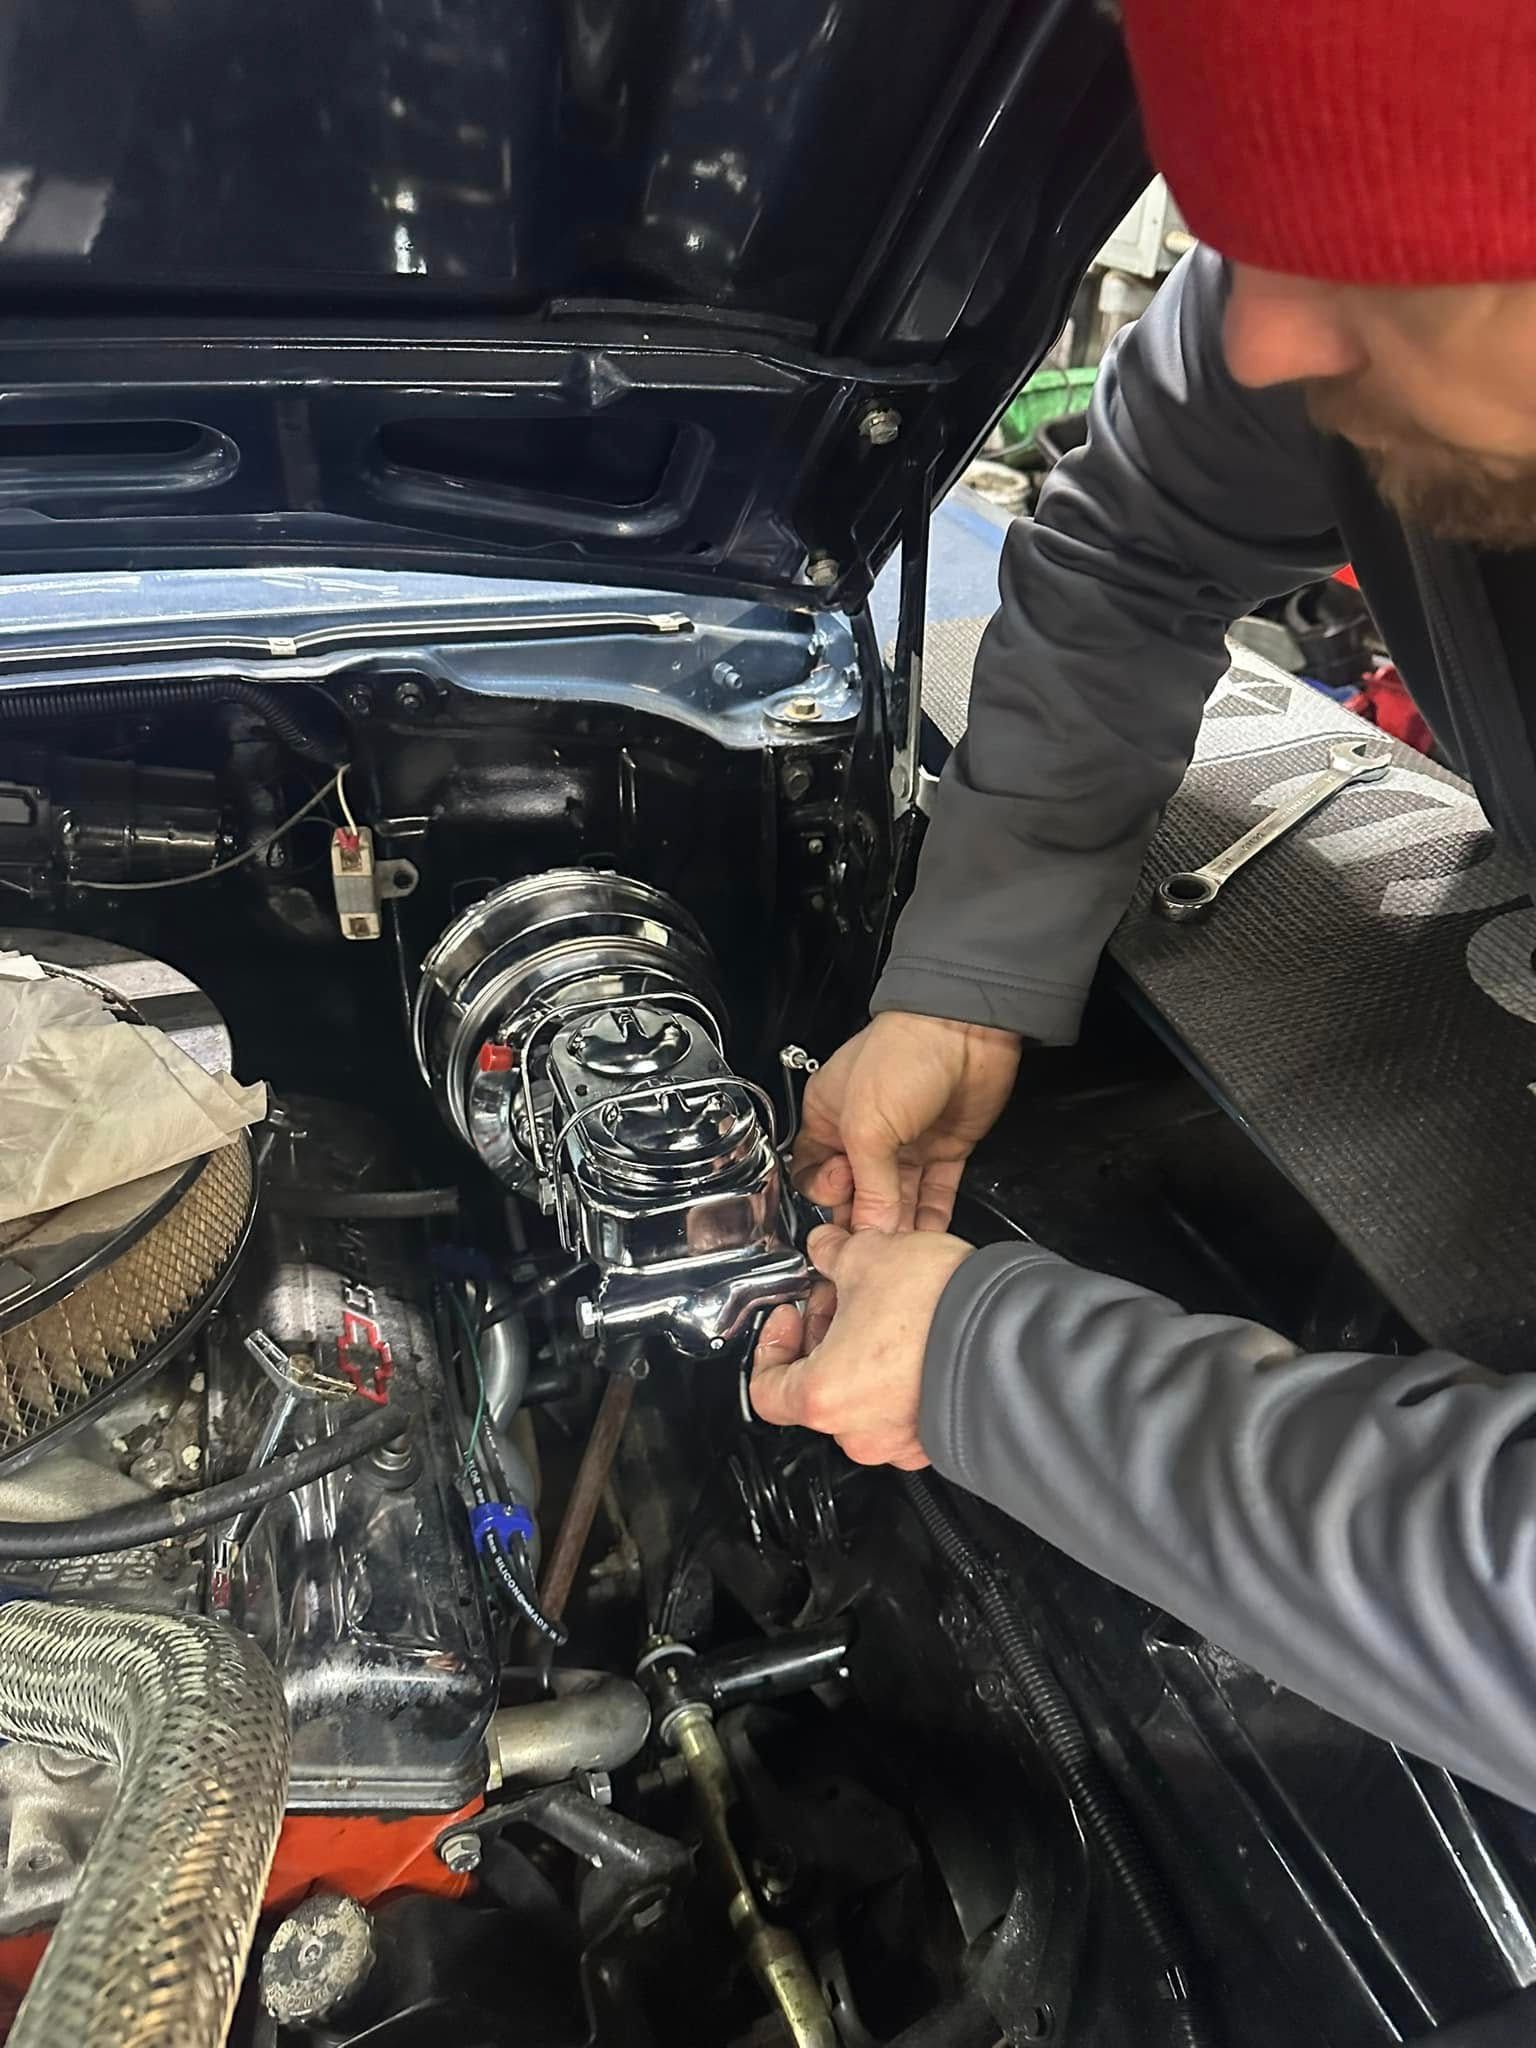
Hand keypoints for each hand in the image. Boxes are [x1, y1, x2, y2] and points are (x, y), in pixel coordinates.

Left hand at [751, 1224, 972, 1467]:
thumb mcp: (870, 1256)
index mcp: (822, 1395)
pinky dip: (905, 1379)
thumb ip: (835, 1253)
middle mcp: (859, 1432)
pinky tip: (922, 1337)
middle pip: (819, 1389)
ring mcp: (902, 1442)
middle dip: (828, 1338)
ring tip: (890, 1311)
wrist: (1016, 1337)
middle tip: (846, 1297)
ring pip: (866, 1400)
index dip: (773, 1346)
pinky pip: (908, 1410)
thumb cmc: (937, 1310)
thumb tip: (827, 1248)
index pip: (766, 1390)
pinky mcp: (940, 1439)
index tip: (793, 1315)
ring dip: (867, 1358)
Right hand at [794, 1011, 1021, 1232]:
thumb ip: (869, 1185)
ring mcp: (906, 1142)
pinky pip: (934, 1192)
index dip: (827, 1197)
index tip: (844, 1209)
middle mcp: (865, 1132)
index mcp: (829, 1117)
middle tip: (874, 1246)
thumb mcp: (868, 1125)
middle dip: (866, 1220)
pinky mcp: (943, 1149)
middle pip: (858, 1193)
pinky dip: (931, 1216)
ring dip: (900, 1226)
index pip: (815, 1174)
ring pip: (897, 1198)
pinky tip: (927, 1238)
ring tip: (901, 1252)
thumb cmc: (903, 1053)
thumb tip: (868, 1231)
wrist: (965, 1031)